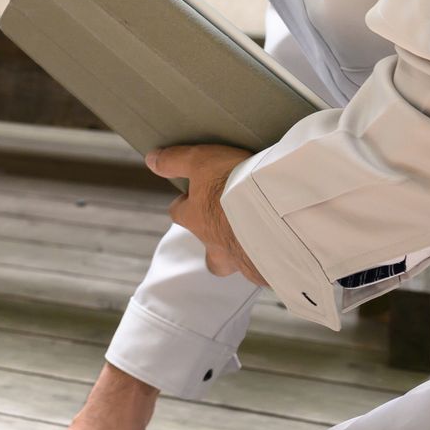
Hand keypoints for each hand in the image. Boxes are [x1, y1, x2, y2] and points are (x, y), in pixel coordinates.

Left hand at [150, 144, 264, 283]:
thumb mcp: (200, 162)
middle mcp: (213, 245)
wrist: (274, 215)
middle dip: (212, 237)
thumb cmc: (233, 187)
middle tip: (228, 220)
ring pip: (231, 261)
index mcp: (194, 218)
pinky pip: (261, 267)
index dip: (184, 202)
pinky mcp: (264, 270)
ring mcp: (239, 260)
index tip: (194, 192)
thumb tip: (151, 160)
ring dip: (239, 249)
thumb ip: (175, 161)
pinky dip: (266, 257)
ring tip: (256, 234)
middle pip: (204, 247)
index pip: (178, 212)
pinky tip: (277, 244)